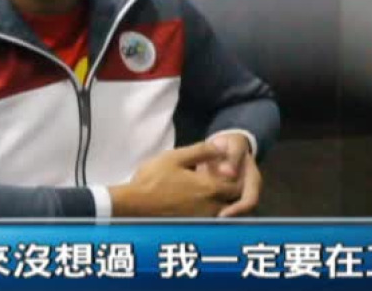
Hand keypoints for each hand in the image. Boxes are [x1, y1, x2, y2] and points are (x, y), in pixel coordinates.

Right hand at [108, 141, 242, 216]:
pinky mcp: (193, 227)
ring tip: (211, 188)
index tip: (228, 166)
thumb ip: (202, 151)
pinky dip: (213, 210)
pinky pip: (212, 219)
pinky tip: (199, 201)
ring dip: (224, 200)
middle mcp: (211, 206)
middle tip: (222, 176)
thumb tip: (222, 146)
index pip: (238, 183)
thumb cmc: (153, 178)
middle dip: (233, 188)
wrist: (133, 205)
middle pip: (234, 200)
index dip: (237, 174)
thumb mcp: (176, 157)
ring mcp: (202, 219)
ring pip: (224, 211)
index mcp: (210, 187)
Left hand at [200, 133, 261, 217]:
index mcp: (253, 182)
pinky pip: (215, 209)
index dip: (237, 210)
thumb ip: (234, 157)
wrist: (226, 146)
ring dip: (213, 219)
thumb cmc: (232, 145)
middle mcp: (246, 193)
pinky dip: (206, 213)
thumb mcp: (235, 145)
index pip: (249, 201)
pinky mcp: (222, 199)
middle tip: (204, 223)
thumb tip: (228, 173)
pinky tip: (192, 214)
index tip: (222, 215)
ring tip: (196, 221)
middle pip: (238, 214)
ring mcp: (234, 198)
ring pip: (226, 214)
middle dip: (222, 219)